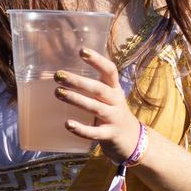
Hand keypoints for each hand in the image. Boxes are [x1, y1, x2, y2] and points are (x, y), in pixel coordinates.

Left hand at [55, 48, 144, 165]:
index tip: (81, 51)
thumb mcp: (108, 96)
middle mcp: (116, 101)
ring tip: (58, 92)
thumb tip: (63, 74)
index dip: (97, 60)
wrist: (132, 140)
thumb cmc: (112, 113)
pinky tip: (67, 124)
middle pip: (98, 88)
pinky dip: (81, 129)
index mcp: (114, 89)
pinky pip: (94, 132)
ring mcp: (114, 118)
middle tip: (58, 75)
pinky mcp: (109, 135)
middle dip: (78, 81)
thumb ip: (92, 86)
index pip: (109, 70)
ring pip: (95, 107)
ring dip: (76, 99)